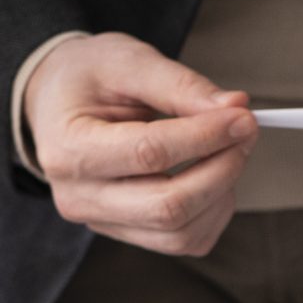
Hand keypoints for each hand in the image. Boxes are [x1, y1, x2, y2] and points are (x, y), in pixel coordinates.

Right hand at [24, 33, 256, 256]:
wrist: (57, 102)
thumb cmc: (88, 77)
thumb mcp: (128, 61)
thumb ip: (180, 84)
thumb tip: (235, 108)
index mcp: (69, 149)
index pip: (149, 154)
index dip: (205, 136)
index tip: (243, 116)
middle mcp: (80, 197)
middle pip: (168, 207)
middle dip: (221, 169)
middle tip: (245, 132)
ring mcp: (102, 222)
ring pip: (181, 234)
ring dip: (222, 193)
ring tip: (229, 149)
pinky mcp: (126, 233)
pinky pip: (184, 241)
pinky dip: (213, 212)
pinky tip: (213, 175)